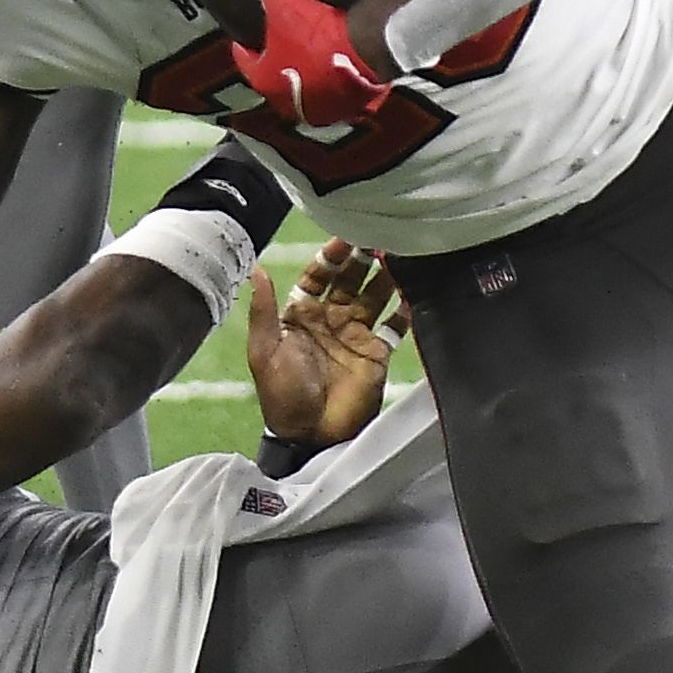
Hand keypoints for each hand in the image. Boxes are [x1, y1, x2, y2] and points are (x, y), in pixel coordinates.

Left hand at [230, 0, 391, 128]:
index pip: (247, 63)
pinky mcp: (352, 108)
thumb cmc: (320, 36)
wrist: (371, 53)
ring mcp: (322, 109)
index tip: (246, 40)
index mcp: (267, 79)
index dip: (246, 49)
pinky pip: (340, 96)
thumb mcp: (285, 2)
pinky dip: (338, 83)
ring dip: (308, 77)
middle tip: (281, 44)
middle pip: (278, 80)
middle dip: (279, 64)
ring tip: (312, 55)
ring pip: (308, 92)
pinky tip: (343, 67)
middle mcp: (290, 102)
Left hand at [246, 241, 410, 448]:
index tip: (344, 238)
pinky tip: (414, 290)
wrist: (311, 434)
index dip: (330, 257)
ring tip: (399, 254)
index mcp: (301, 315)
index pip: (318, 275)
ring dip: (385, 276)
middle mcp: (331, 319)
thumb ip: (263, 310)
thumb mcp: (264, 350)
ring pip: (374, 295)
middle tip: (377, 237)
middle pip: (349, 279)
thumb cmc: (282, 394)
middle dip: (361, 258)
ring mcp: (356, 335)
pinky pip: (394, 325)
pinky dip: (405, 309)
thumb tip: (258, 269)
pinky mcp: (377, 352)